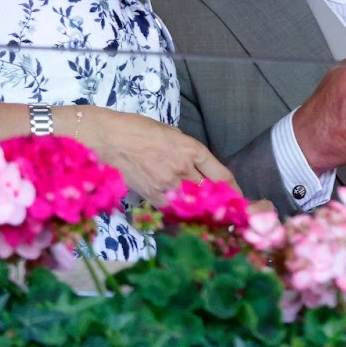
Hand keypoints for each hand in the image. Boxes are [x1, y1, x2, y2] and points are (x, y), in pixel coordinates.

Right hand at [81, 108, 236, 204]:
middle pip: (211, 193)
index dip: (234, 190)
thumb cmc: (138, 130)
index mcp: (192, 150)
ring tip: (207, 216)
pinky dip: (179, 211)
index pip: (222, 175)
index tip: (237, 197)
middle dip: (219, 203)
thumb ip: (188, 152)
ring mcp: (168, 184)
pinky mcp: (152, 196)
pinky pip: (173, 208)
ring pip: (193, 204)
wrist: (108, 139)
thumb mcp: (173, 134)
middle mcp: (183, 169)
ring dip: (201, 210)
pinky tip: (182, 213)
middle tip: (225, 211)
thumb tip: (197, 167)